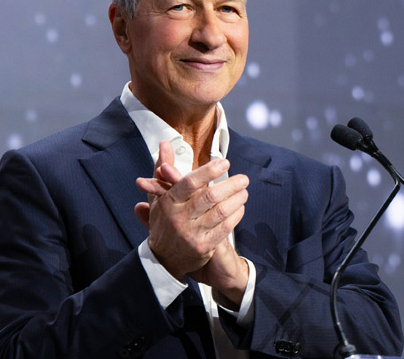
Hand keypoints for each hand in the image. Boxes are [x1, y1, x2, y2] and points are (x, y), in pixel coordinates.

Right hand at [133, 141, 249, 279]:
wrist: (163, 258)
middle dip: (230, 185)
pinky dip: (235, 216)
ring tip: (244, 191)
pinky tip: (240, 208)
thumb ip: (163, 169)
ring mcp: (191, 234)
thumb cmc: (163, 221)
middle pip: (209, 197)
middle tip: (243, 178)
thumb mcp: (159, 196)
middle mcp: (179, 218)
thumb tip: (165, 144)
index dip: (208, 171)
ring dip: (236, 199)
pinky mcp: (203, 247)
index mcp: (169, 202)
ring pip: (220, 212)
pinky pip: (225, 229)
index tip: (224, 163)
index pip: (189, 183)